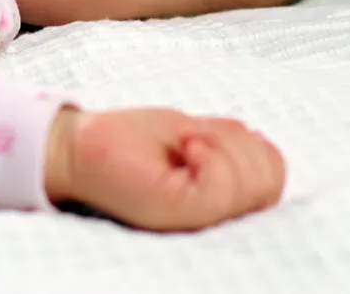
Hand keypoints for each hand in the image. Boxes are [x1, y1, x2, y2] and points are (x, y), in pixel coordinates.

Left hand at [45, 108, 285, 231]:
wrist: (75, 146)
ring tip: (184, 142)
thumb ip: (226, 146)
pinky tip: (183, 145)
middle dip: (240, 143)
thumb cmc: (127, 140)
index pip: (273, 177)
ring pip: (252, 183)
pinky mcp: (176, 211)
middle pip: (270, 181)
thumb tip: (258, 143)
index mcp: (217, 197)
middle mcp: (211, 215)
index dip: (254, 147)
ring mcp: (195, 217)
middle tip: (193, 136)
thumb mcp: (191, 133)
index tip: (209, 134)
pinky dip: (210, 153)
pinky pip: (221, 186)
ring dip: (224, 144)